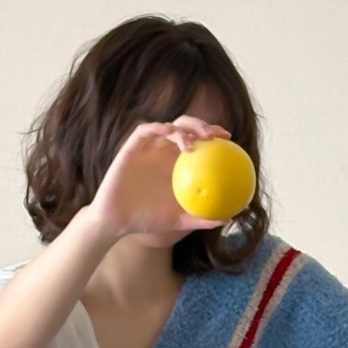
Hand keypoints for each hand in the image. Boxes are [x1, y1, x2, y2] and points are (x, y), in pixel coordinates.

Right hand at [87, 117, 233, 241]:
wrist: (118, 221)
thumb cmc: (148, 220)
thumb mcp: (179, 221)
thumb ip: (201, 218)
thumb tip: (228, 219)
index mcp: (176, 164)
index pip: (198, 142)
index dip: (213, 136)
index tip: (229, 140)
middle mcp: (163, 152)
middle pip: (186, 128)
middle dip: (202, 126)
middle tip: (216, 136)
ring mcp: (148, 148)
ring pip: (168, 126)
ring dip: (185, 128)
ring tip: (199, 140)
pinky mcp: (131, 148)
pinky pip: (145, 131)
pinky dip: (160, 128)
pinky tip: (172, 133)